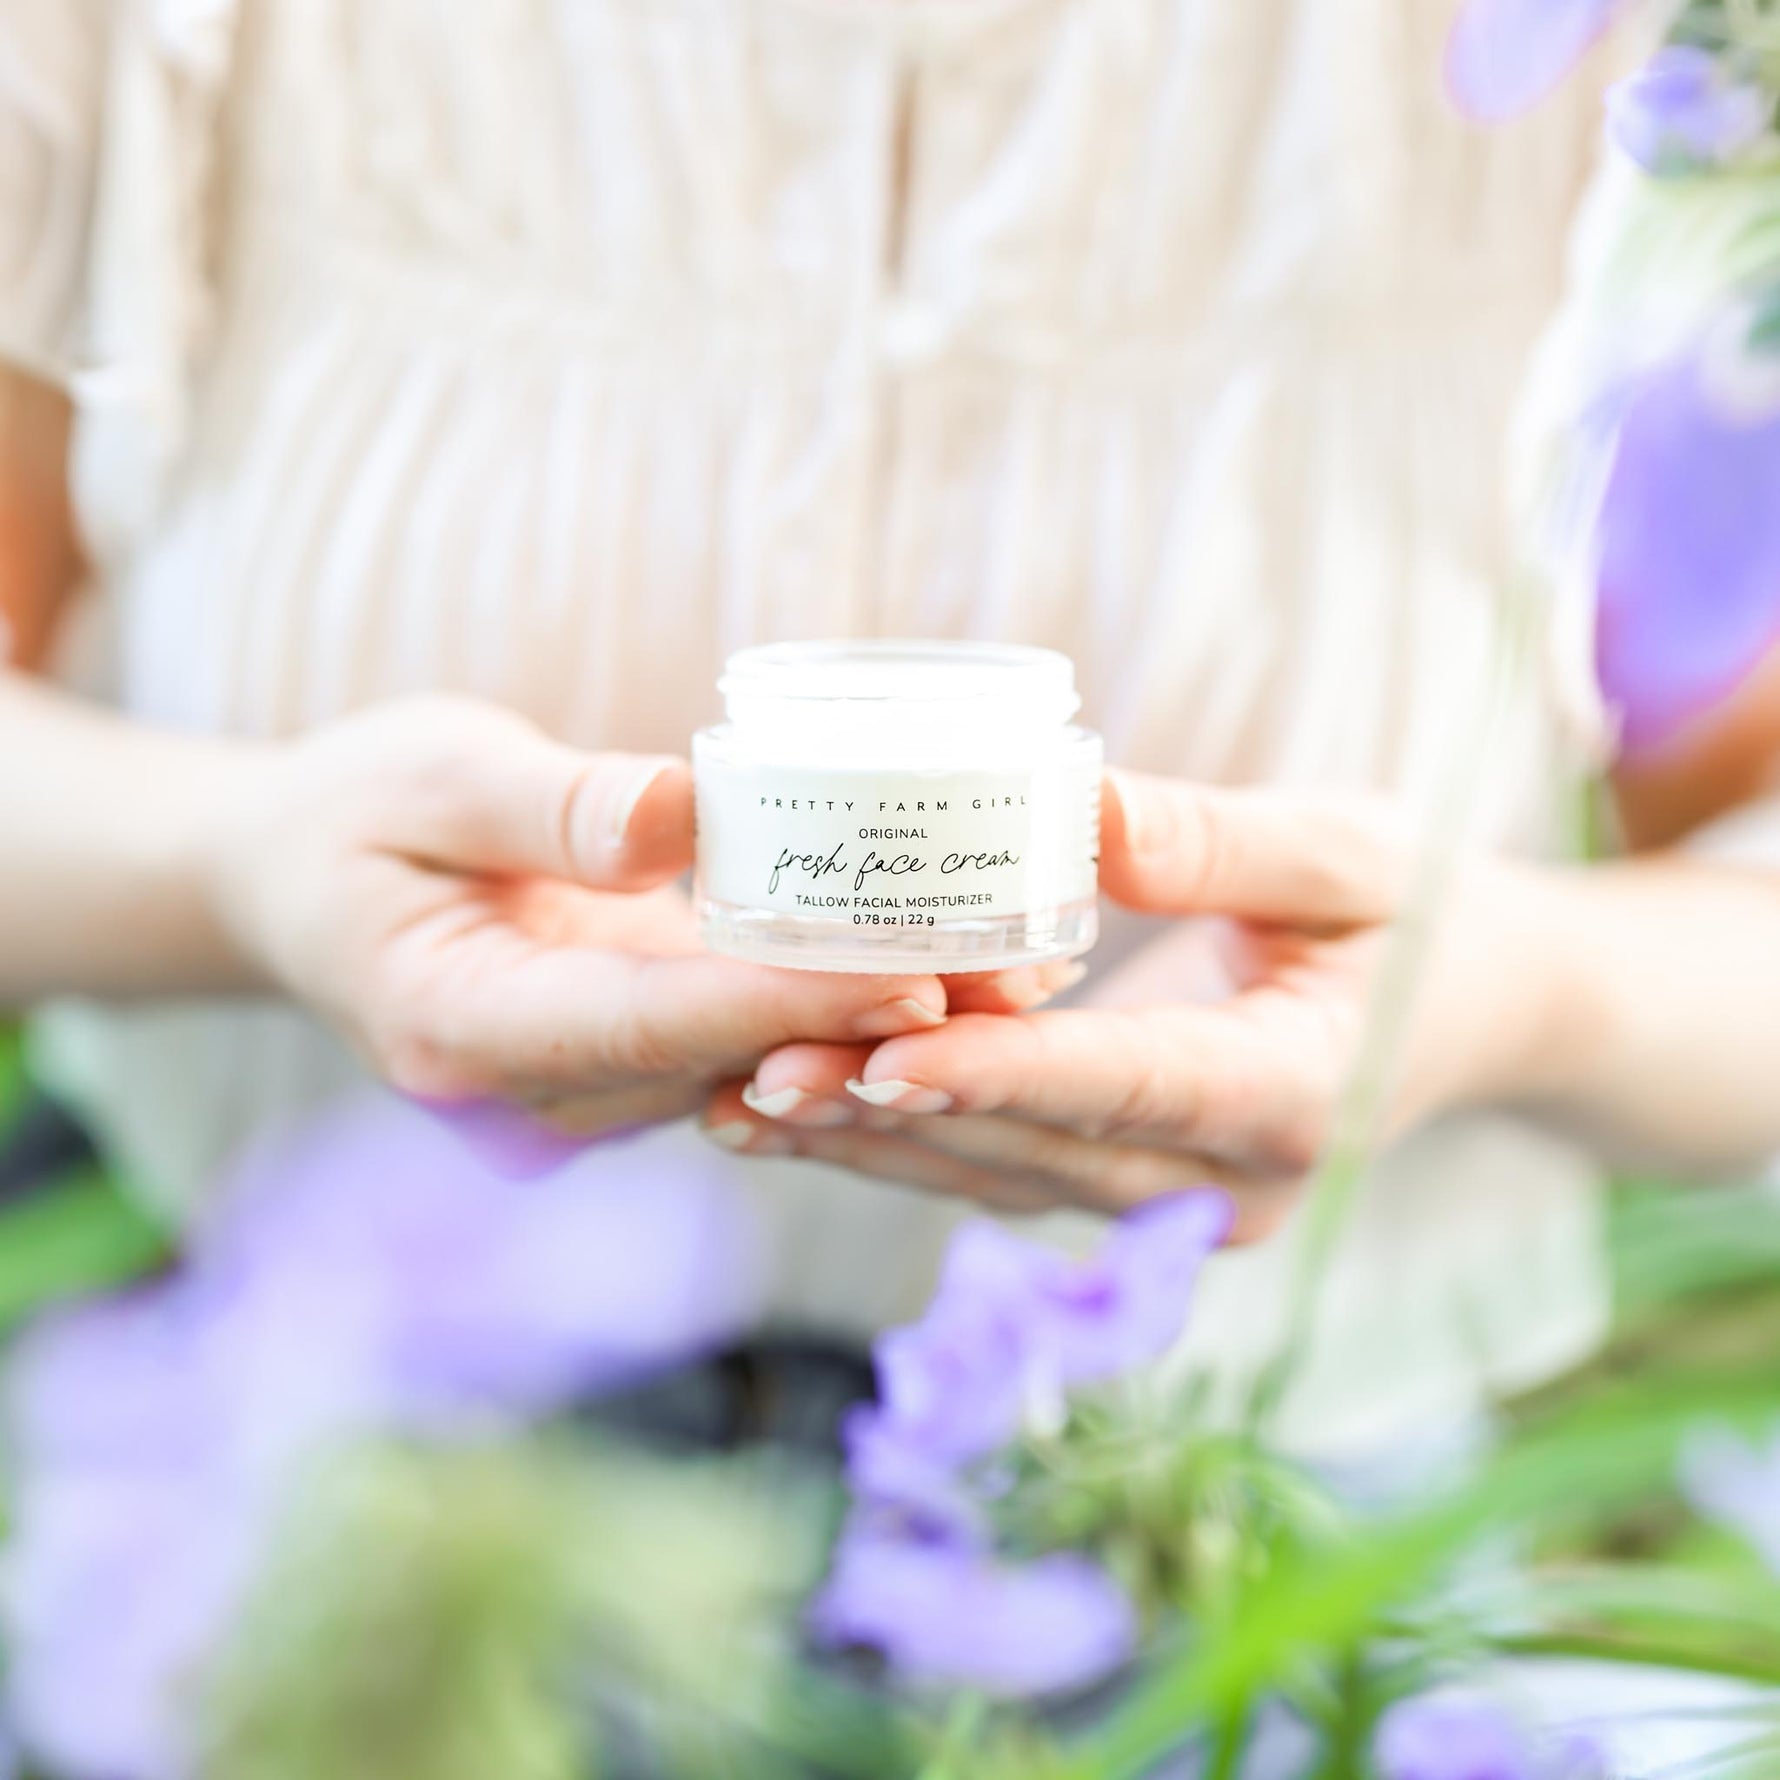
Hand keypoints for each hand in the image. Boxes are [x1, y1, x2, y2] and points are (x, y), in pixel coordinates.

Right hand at [197, 696, 1000, 1140]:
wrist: (299, 883)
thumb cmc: (351, 814)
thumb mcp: (427, 772)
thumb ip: (545, 803)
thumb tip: (676, 812)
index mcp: (458, 1028)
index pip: (650, 1022)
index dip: (784, 1000)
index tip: (912, 971)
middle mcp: (525, 1094)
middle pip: (719, 1063)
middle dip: (867, 1024)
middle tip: (1016, 976)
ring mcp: (571, 1100)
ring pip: (743, 1069)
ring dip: (871, 1027)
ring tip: (1013, 972)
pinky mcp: (615, 1074)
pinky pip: (733, 1049)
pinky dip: (827, 1011)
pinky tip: (940, 969)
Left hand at [701, 772, 1558, 1238]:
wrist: (1477, 1013)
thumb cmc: (1422, 911)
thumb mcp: (1350, 849)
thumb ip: (1223, 842)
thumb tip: (1082, 810)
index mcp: (1298, 1094)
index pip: (1129, 1085)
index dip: (1004, 1073)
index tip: (881, 1057)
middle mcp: (1232, 1183)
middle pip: (1038, 1150)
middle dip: (894, 1116)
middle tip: (754, 1074)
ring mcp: (1184, 1207)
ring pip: (1002, 1180)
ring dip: (870, 1147)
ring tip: (734, 1102)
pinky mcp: (1139, 1193)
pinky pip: (1005, 1173)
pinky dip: (904, 1143)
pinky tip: (798, 1114)